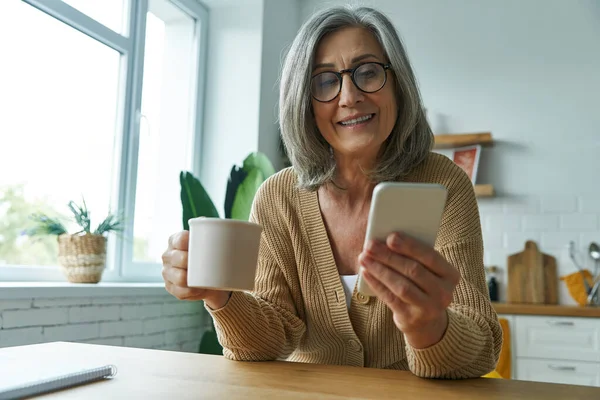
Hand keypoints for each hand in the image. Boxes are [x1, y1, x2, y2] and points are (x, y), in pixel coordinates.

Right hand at [161, 230, 230, 309]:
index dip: (187, 241)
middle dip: (190, 261)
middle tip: (206, 264)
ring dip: (190, 279)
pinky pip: (180, 292)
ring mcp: (168, 273)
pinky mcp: (172, 288)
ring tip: (203, 279)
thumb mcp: (210, 241)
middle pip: (178, 258)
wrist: (212, 278)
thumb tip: (220, 224)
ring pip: (178, 277)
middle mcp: (168, 256)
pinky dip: (191, 292)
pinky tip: (198, 290)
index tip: (200, 245)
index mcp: (175, 240)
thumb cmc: (209, 255)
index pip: (179, 239)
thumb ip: (212, 229)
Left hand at [358, 232, 459, 348]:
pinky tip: (366, 272)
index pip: (430, 257)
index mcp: (450, 275)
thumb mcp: (428, 272)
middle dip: (389, 256)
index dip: (410, 246)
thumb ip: (415, 257)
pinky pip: (390, 298)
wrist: (426, 322)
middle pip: (413, 270)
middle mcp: (443, 293)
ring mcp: (429, 308)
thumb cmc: (423, 286)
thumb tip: (386, 240)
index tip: (390, 237)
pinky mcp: (411, 318)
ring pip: (401, 285)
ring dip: (380, 269)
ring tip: (364, 257)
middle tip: (370, 245)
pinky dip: (376, 283)